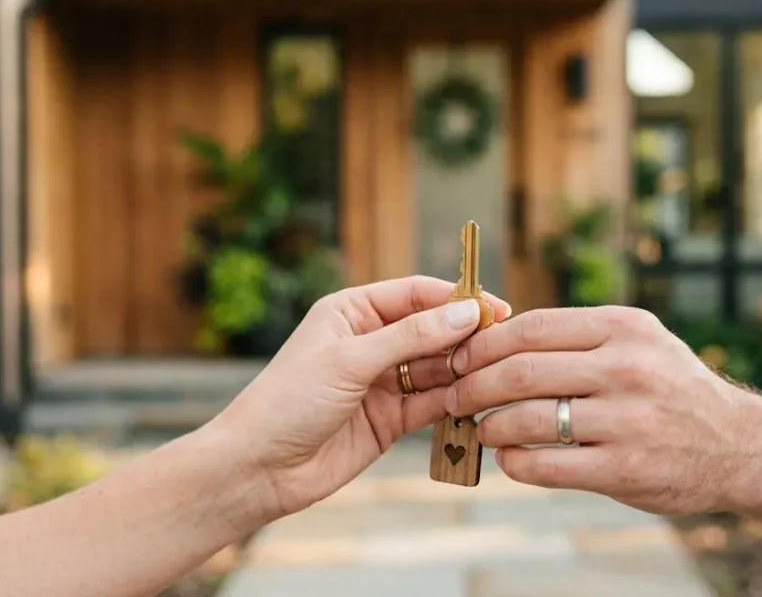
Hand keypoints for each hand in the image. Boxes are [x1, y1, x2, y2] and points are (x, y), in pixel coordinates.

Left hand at [212, 276, 508, 520]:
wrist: (258, 468)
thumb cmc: (287, 401)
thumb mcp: (349, 360)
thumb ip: (410, 337)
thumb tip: (464, 312)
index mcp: (352, 311)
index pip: (415, 294)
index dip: (456, 298)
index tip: (495, 307)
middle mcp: (369, 342)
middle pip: (431, 330)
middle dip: (465, 336)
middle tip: (503, 344)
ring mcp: (381, 382)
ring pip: (436, 368)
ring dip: (463, 370)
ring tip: (493, 374)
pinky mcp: (390, 419)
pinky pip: (432, 404)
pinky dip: (454, 402)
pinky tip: (476, 400)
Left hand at [444, 306, 755, 514]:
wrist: (740, 446)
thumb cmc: (673, 389)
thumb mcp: (639, 342)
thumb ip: (579, 338)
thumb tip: (496, 335)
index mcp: (624, 328)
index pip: (531, 327)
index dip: (482, 343)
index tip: (458, 356)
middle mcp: (626, 368)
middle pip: (520, 371)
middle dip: (472, 384)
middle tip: (453, 395)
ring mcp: (626, 420)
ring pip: (526, 419)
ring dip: (489, 425)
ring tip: (482, 428)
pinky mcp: (624, 469)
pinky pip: (545, 465)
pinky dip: (515, 462)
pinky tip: (511, 459)